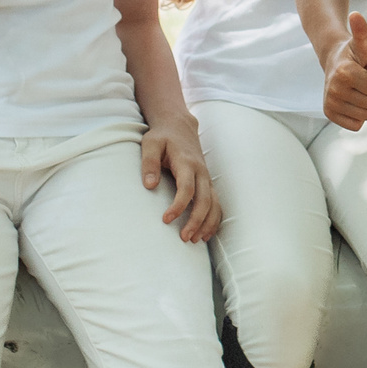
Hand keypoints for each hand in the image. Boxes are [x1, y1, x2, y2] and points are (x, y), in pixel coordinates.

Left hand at [141, 122, 220, 241]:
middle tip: (184, 238)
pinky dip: (214, 220)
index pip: (187, 188)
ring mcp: (207, 178)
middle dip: (196, 220)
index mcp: (187, 163)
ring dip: (207, 223)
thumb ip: (149, 163)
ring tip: (195, 240)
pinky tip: (205, 234)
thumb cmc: (162, 137)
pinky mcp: (208, 183)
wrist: (180, 127)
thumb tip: (149, 185)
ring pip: (215, 204)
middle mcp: (201, 172)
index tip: (165, 220)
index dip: (178, 206)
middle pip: (205, 200)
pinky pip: (217, 204)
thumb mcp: (150, 144)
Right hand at [322, 11, 366, 131]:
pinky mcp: (329, 114)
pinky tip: (350, 101)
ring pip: (366, 116)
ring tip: (355, 89)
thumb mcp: (362, 43)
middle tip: (360, 81)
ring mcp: (330, 103)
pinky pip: (356, 125)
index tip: (365, 71)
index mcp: (345, 73)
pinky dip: (357, 115)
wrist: (333, 61)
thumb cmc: (353, 53)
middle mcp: (335, 90)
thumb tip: (356, 15)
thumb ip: (362, 31)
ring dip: (364, 103)